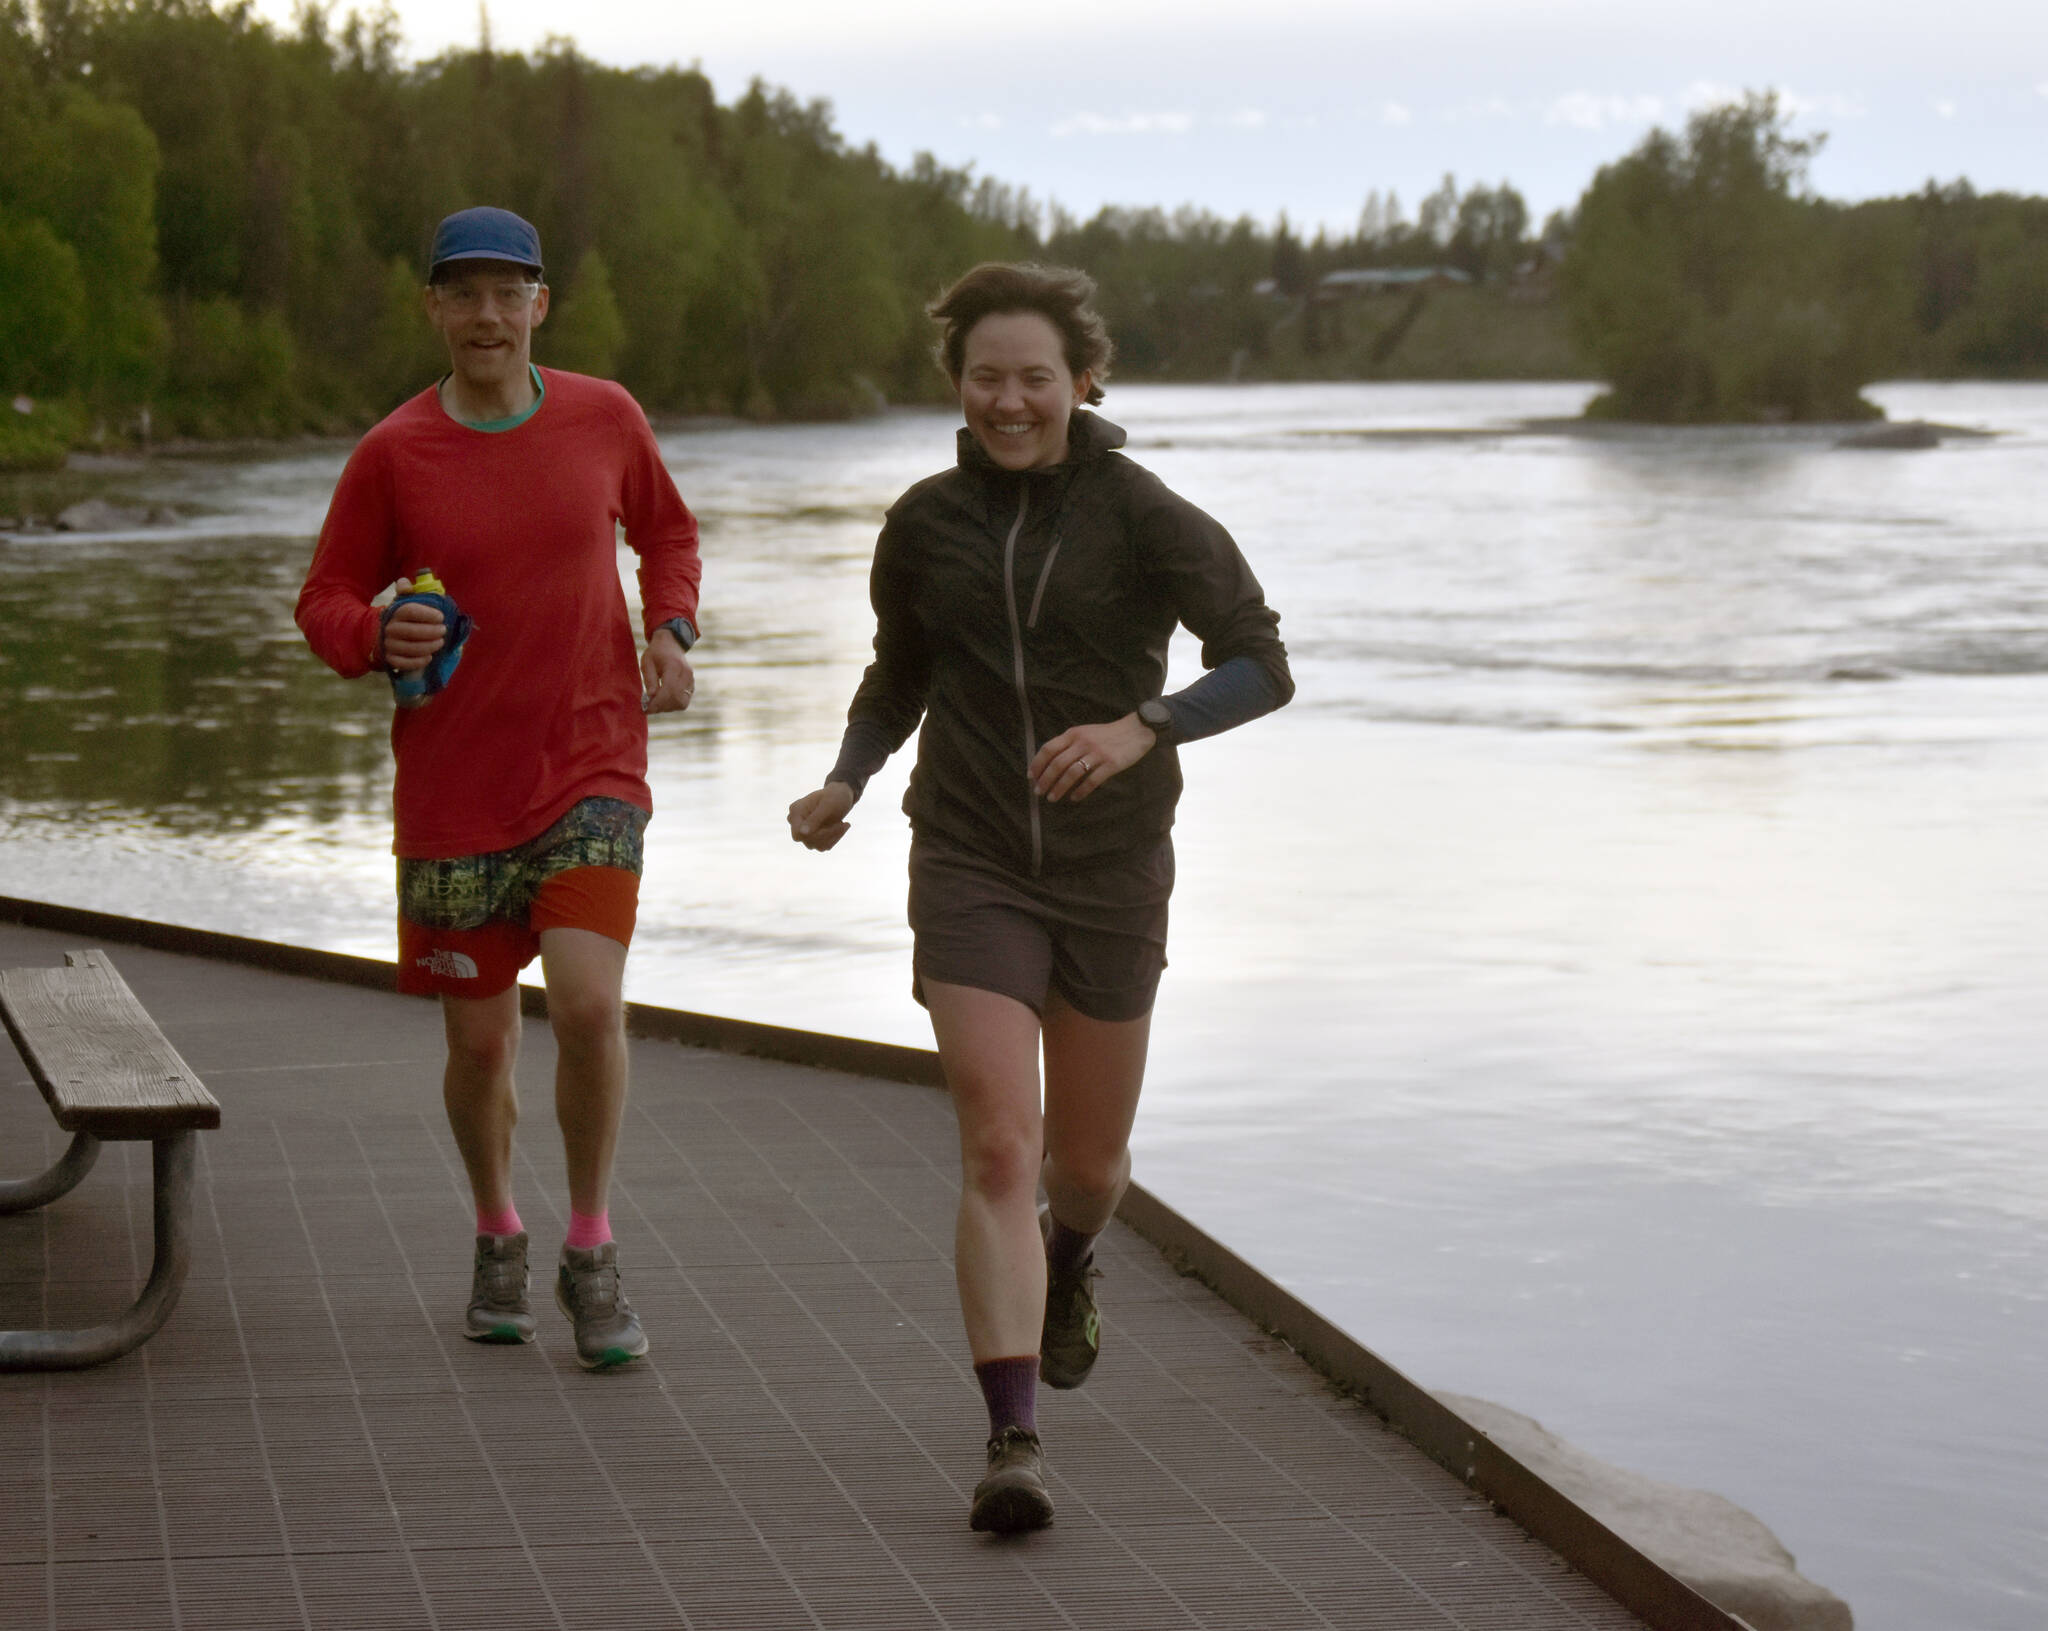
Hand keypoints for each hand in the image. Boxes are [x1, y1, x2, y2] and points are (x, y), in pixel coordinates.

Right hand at [379, 579, 445, 672]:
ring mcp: (388, 644)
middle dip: (431, 632)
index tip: (441, 616)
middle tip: (443, 630)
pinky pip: (403, 663)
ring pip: (410, 648)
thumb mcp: (402, 601)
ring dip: (429, 647)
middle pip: (411, 631)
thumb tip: (405, 583)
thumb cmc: (401, 617)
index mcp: (395, 612)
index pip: (409, 611)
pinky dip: (418, 661)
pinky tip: (429, 657)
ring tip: (440, 643)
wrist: (382, 634)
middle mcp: (389, 628)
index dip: (427, 614)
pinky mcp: (390, 659)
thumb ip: (405, 590)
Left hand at [641, 626, 694, 713]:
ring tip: (655, 703)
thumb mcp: (647, 662)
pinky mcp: (691, 686)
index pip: (669, 689)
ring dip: (667, 708)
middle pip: (676, 699)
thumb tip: (651, 697)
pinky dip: (673, 705)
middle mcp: (686, 674)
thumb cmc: (656, 653)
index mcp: (674, 666)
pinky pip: (684, 702)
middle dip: (661, 707)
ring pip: (681, 703)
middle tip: (648, 707)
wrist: (671, 644)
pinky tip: (663, 700)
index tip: (646, 709)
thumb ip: (650, 679)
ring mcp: (691, 680)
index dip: (658, 702)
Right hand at [788, 782, 855, 850]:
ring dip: (833, 837)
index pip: (797, 833)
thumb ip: (814, 819)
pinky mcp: (813, 837)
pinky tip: (841, 828)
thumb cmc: (834, 796)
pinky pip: (822, 846)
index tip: (831, 827)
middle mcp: (797, 822)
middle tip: (843, 823)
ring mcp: (805, 831)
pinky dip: (834, 839)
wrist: (842, 796)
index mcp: (796, 811)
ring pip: (815, 845)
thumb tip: (802, 833)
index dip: (813, 835)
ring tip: (844, 824)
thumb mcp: (827, 805)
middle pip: (807, 840)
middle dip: (827, 834)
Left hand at [1030, 713, 1156, 803]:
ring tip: (1052, 798)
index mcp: (1074, 734)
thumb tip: (1050, 762)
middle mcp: (1083, 742)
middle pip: (1057, 763)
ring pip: (1072, 773)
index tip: (1031, 777)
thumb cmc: (1107, 734)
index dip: (1037, 764)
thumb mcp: (1085, 732)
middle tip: (1039, 792)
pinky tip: (1075, 798)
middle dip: (1045, 780)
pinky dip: (1081, 791)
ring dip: (1059, 788)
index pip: (1049, 748)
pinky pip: (1092, 780)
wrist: (1136, 730)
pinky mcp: (1111, 764)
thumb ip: (1069, 743)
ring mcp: (1097, 753)